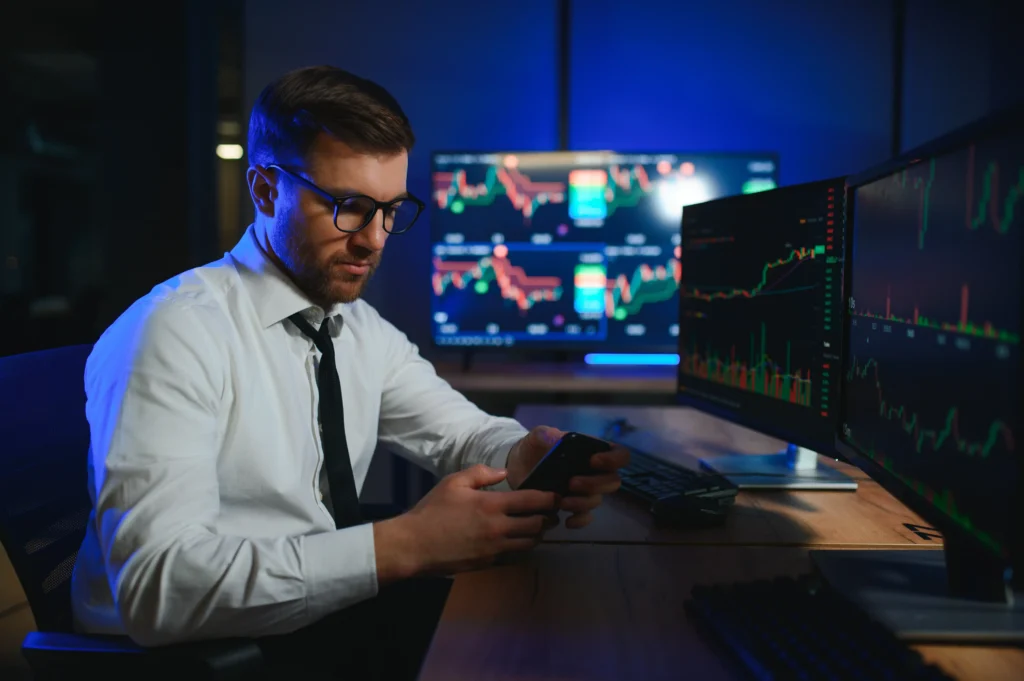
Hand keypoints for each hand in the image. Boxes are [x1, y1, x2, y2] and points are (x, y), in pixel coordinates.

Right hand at [374, 464, 558, 580]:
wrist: (414, 545)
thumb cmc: (432, 511)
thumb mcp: (453, 482)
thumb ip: (481, 473)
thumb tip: (504, 473)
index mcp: (492, 505)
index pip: (533, 501)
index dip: (550, 498)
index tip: (556, 495)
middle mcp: (499, 529)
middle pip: (538, 525)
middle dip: (548, 517)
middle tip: (549, 511)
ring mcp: (495, 549)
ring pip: (530, 543)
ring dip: (537, 534)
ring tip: (536, 526)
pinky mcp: (488, 563)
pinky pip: (514, 555)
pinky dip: (520, 546)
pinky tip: (515, 539)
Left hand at [507, 426, 630, 529]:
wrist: (517, 467)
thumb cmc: (533, 448)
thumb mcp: (537, 436)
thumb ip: (546, 434)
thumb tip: (558, 438)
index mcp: (592, 451)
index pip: (619, 454)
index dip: (613, 459)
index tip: (594, 461)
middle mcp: (594, 472)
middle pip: (612, 481)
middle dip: (595, 484)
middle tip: (572, 483)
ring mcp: (585, 491)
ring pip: (597, 500)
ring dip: (582, 502)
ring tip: (561, 501)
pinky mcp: (574, 506)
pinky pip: (586, 517)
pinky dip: (580, 521)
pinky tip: (566, 521)